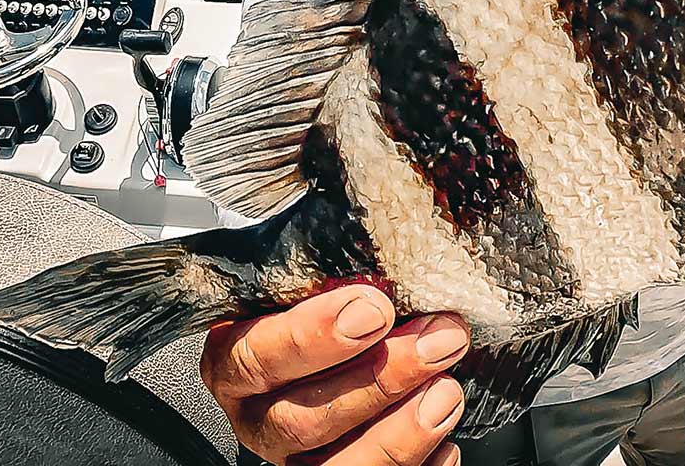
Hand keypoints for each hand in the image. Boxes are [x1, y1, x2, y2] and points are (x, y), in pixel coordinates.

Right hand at [200, 285, 470, 464]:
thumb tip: (401, 241)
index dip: (310, 336)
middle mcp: (259, 419)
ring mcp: (296, 462)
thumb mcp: (321, 290)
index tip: (374, 307)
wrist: (349, 352)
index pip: (253, 357)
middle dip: (378, 380)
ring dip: (401, 432)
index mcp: (237, 365)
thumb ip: (339, 279)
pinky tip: (445, 442)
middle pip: (300, 420)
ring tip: (447, 391)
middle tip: (437, 341)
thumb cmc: (338, 316)